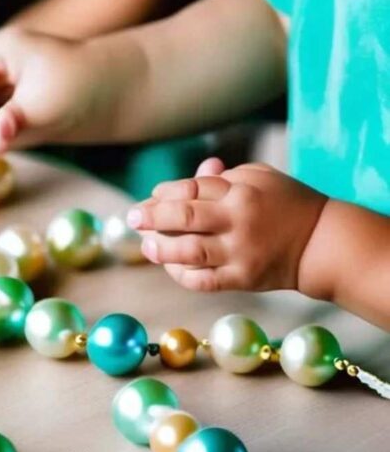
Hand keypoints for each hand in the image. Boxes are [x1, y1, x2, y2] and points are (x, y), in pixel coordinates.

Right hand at [0, 27, 126, 150]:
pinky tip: (12, 145)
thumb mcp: (44, 108)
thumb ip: (12, 127)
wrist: (122, 90)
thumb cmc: (82, 88)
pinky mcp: (23, 104)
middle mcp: (3, 65)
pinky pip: (1, 122)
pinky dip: (1, 135)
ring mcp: (12, 84)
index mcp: (3, 51)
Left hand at [127, 159, 327, 293]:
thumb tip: (193, 172)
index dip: (165, 192)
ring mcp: (240, 253)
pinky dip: (182, 275)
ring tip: (145, 245)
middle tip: (131, 217)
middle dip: (151, 216)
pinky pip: (205, 280)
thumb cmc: (287, 203)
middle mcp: (238, 221)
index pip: (192, 188)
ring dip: (161, 249)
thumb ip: (222, 176)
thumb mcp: (258, 177)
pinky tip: (170, 266)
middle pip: (185, 217)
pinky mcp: (243, 280)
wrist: (321, 243)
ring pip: (190, 252)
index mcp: (241, 191)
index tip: (151, 196)